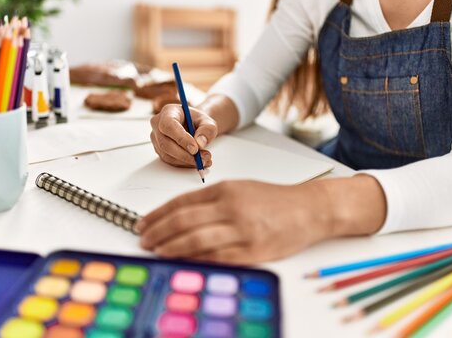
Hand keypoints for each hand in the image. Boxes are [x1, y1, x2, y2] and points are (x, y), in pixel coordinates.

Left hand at [136, 180, 334, 263]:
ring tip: (157, 252)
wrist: (308, 209)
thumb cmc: (273, 199)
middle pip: (183, 221)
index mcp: (225, 190)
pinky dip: (196, 261)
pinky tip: (183, 263)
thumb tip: (177, 217)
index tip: (143, 223)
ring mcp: (242, 231)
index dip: (158, 214)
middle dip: (158, 232)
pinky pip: (218, 258)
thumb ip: (210, 201)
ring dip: (171, 248)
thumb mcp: (239, 189)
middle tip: (144, 240)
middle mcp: (231, 208)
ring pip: (196, 241)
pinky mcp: (253, 251)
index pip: (182, 202)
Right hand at [150, 104, 217, 167]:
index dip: (181, 138)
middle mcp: (157, 124)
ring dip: (187, 161)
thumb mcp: (208, 122)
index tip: (195, 149)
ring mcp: (156, 138)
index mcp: (168, 112)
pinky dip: (185, 164)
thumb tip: (200, 143)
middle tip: (203, 159)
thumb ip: (207, 130)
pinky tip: (198, 162)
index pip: (169, 125)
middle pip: (165, 143)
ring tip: (204, 160)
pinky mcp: (159, 150)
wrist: (193, 126)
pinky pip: (170, 160)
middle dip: (185, 155)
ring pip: (167, 155)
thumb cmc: (198, 122)